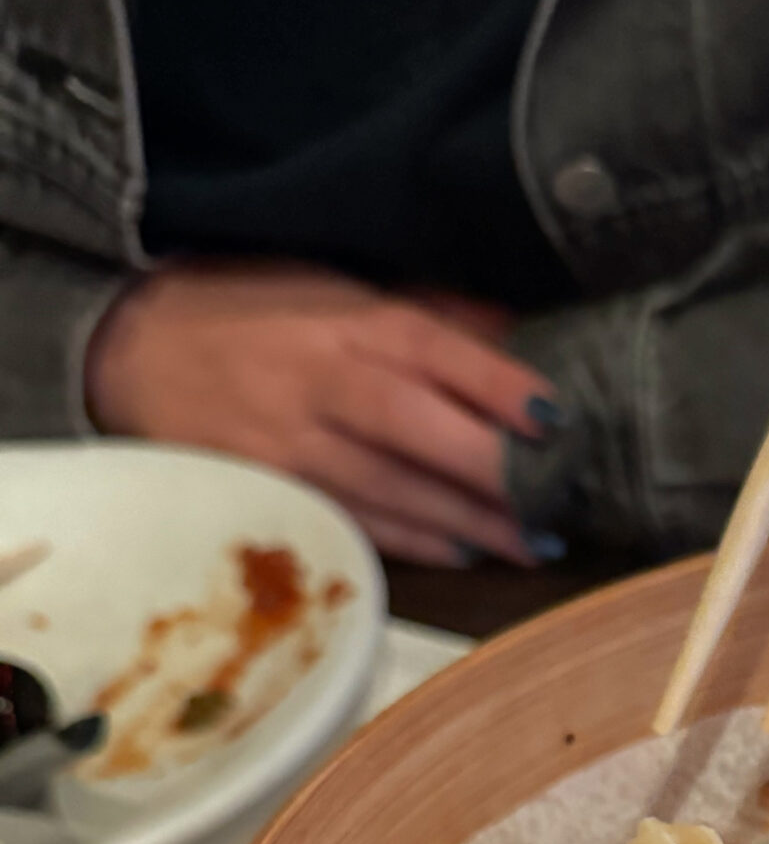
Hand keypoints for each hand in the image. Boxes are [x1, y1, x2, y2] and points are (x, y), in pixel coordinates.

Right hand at [85, 261, 556, 565]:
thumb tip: (515, 330)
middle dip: (492, 469)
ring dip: (472, 523)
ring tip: (537, 542)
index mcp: (346, 322)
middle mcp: (321, 383)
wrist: (134, 352)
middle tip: (560, 499)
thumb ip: (427, 314)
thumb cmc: (256, 314)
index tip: (559, 418)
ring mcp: (293, 446)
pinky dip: (416, 543)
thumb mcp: (337, 291)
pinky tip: (467, 552)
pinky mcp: (274, 493)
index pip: (433, 348)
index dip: (499, 385)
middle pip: (416, 428)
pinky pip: (357, 525)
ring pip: (394, 491)